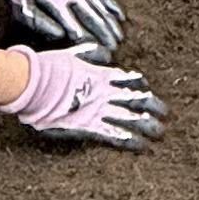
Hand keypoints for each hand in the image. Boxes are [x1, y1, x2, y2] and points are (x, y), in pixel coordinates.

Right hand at [11, 48, 167, 144]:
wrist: (33, 83)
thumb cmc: (48, 68)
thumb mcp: (72, 54)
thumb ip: (90, 53)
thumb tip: (106, 53)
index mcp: (101, 75)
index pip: (128, 79)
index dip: (140, 85)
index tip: (148, 89)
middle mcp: (105, 92)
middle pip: (137, 99)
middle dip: (153, 107)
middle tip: (165, 114)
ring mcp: (99, 110)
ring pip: (132, 118)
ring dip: (148, 126)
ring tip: (161, 133)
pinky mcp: (90, 127)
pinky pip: (116, 135)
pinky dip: (131, 142)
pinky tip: (143, 147)